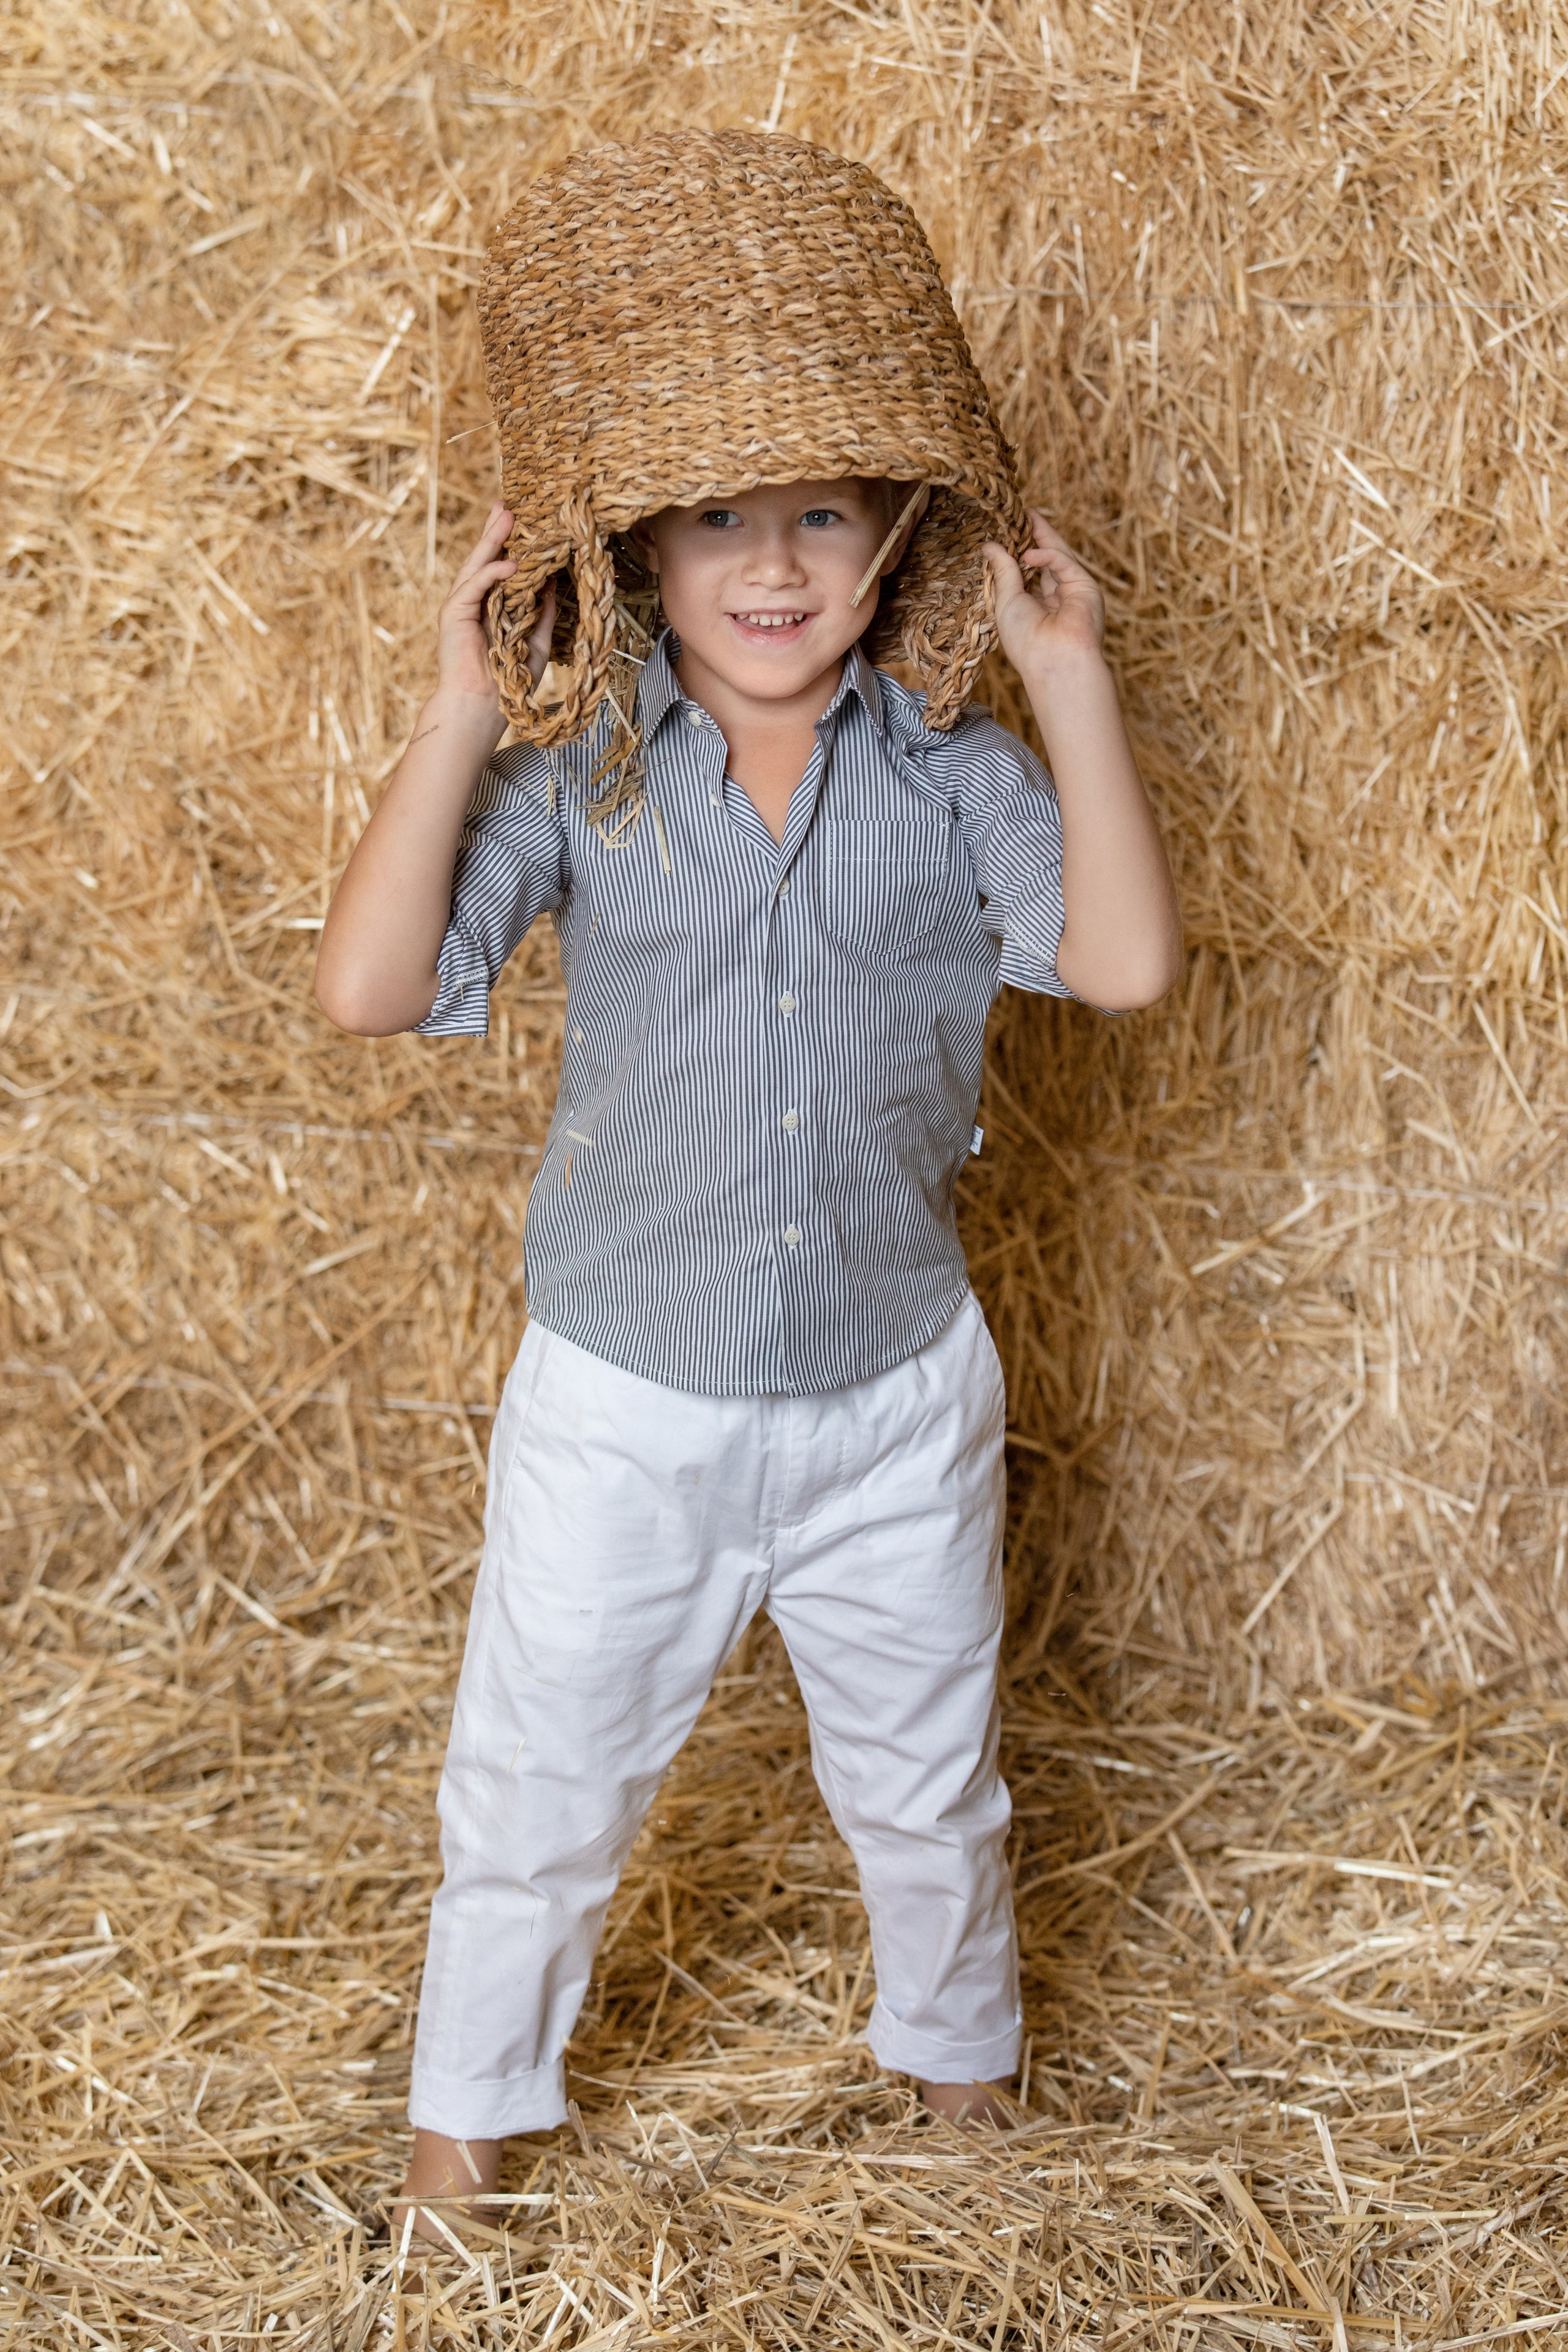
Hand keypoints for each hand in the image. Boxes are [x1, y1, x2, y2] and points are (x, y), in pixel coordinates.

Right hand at [434, 503, 554, 701]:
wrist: (483, 704)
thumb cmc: (509, 679)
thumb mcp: (537, 641)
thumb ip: (543, 612)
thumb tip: (553, 583)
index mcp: (491, 606)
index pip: (499, 567)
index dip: (509, 545)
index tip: (524, 522)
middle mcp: (474, 601)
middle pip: (485, 558)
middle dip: (497, 530)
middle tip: (509, 505)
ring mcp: (461, 605)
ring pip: (477, 564)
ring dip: (493, 540)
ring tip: (507, 516)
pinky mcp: (454, 612)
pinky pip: (475, 585)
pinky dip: (493, 573)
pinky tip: (511, 564)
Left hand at [983, 510, 1105, 678]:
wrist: (1053, 660)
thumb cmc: (1025, 640)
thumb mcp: (1005, 600)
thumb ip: (1003, 570)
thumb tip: (990, 545)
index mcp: (1037, 605)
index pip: (1029, 571)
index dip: (1019, 551)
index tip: (1008, 531)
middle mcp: (1056, 597)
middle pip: (1046, 559)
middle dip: (1035, 536)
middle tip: (1023, 513)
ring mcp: (1073, 591)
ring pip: (1058, 555)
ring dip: (1043, 535)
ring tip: (1026, 516)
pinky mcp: (1085, 586)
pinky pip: (1064, 562)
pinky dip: (1047, 556)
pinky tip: (1029, 555)